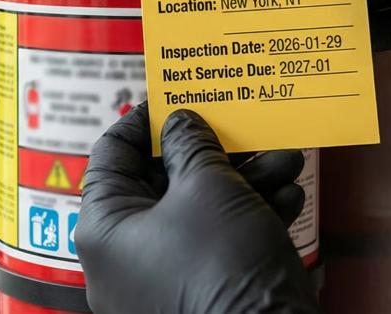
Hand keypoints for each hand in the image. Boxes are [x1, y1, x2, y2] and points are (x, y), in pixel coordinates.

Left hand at [76, 104, 317, 313]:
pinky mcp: (201, 293)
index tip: (175, 97)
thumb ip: (192, 144)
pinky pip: (219, 243)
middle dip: (214, 151)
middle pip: (162, 181)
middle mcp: (124, 257)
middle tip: (243, 127)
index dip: (146, 120)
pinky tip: (286, 196)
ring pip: (199, 210)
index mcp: (104, 228)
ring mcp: (162, 280)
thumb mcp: (207, 187)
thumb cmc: (222, 270)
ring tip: (284, 159)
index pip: (111, 154)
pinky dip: (251, 216)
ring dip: (245, 179)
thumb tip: (183, 123)